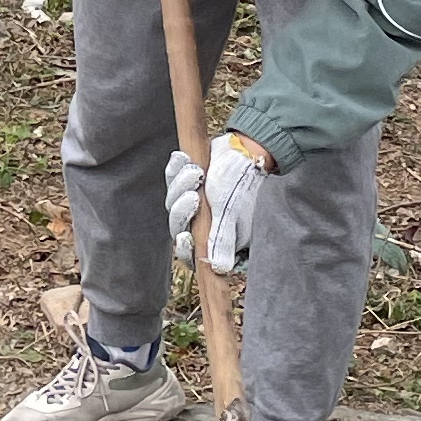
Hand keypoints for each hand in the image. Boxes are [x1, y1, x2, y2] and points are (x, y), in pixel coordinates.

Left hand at [166, 133, 269, 274]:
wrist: (248, 151)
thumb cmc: (244, 185)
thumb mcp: (233, 214)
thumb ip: (223, 240)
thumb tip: (219, 269)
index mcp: (214, 237)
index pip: (192, 252)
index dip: (184, 248)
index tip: (184, 237)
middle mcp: (201, 222)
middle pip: (178, 225)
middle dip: (182, 209)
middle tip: (193, 194)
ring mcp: (193, 201)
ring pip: (173, 201)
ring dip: (180, 185)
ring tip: (196, 171)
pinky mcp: (186, 181)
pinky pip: (172, 179)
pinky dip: (175, 169)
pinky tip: (182, 158)